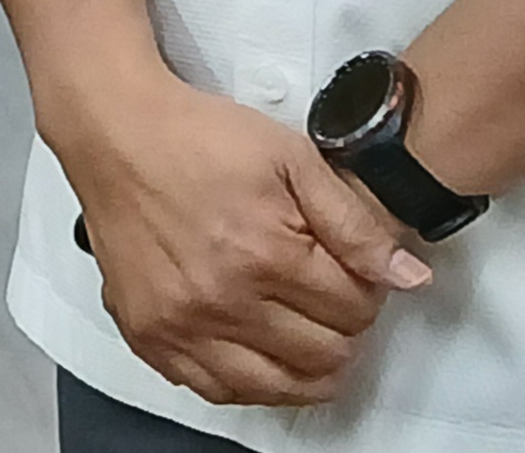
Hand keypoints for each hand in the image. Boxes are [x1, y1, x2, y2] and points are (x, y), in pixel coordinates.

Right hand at [56, 70, 427, 407]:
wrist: (116, 133)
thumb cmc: (199, 137)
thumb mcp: (292, 157)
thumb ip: (354, 223)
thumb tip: (408, 277)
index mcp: (265, 253)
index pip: (354, 311)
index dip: (367, 293)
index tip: (354, 275)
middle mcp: (222, 300)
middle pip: (323, 355)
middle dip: (342, 329)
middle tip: (330, 299)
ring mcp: (182, 325)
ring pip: (276, 387)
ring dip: (306, 368)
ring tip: (307, 335)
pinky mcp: (150, 335)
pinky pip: (216, 390)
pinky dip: (250, 381)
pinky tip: (261, 354)